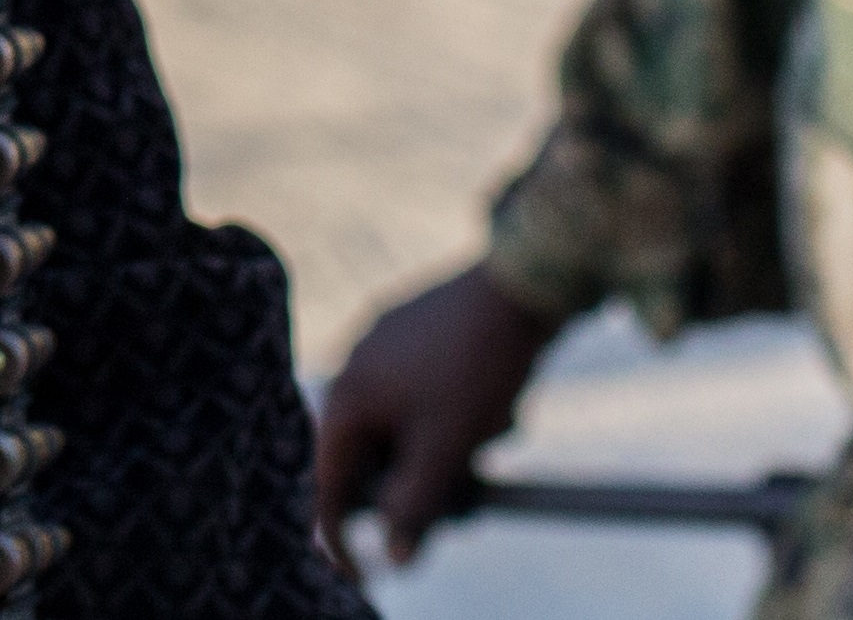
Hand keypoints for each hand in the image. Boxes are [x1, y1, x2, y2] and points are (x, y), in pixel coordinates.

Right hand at [312, 264, 558, 568]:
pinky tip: (497, 410)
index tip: (361, 569)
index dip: (342, 533)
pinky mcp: (424, 337)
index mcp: (349, 395)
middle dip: (421, 484)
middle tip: (462, 497)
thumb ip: (415, 506)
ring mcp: (390, 349)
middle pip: (376, 458)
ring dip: (448, 451)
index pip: (330, 481)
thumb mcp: (446, 448)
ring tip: (492, 434)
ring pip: (410, 430)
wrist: (522, 284)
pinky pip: (431, 399)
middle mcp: (358, 368)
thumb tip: (396, 556)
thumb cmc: (475, 366)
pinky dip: (459, 419)